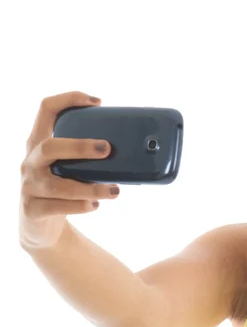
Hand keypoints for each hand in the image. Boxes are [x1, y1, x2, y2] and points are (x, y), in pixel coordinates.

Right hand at [19, 91, 119, 249]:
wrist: (39, 226)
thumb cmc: (63, 187)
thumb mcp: (69, 167)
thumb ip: (88, 156)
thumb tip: (136, 149)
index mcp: (39, 143)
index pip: (46, 110)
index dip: (68, 100)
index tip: (97, 102)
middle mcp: (31, 161)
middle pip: (50, 147)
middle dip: (80, 147)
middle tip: (107, 149)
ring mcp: (29, 186)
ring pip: (59, 185)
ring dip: (91, 187)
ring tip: (114, 191)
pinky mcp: (34, 209)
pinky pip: (60, 207)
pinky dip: (81, 206)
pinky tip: (94, 205)